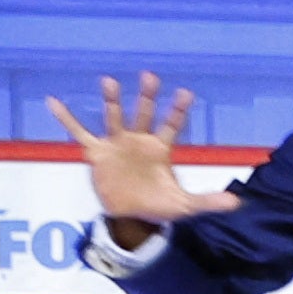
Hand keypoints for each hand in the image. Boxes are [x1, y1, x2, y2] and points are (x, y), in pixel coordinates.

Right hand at [44, 72, 239, 244]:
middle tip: (151, 76)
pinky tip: (54, 101)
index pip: (172, 125)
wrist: (130, 217)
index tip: (186, 92)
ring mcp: (116, 144)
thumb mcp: (185, 206)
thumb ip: (208, 201)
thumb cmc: (157, 206)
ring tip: (109, 81)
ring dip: (112, 101)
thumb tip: (238, 203)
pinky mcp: (96, 153)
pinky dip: (66, 118)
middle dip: (147, 97)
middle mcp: (139, 141)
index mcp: (160, 149)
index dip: (178, 111)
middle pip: (144, 114)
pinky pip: (78, 132)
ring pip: (114, 118)